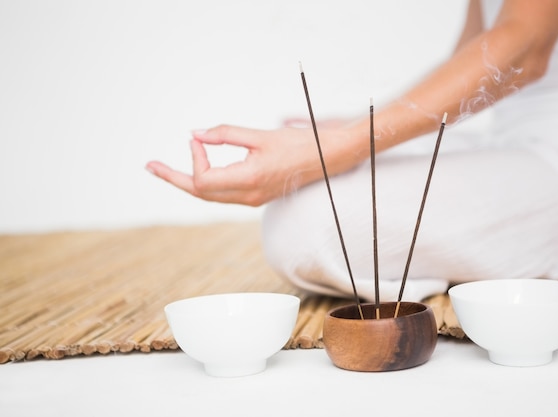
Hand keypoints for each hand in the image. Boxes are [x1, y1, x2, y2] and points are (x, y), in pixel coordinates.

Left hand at [146, 124, 359, 205]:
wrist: (330, 159)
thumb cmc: (300, 144)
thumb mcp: (260, 136)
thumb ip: (226, 134)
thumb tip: (195, 134)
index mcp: (249, 181)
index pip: (204, 179)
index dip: (194, 158)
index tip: (197, 138)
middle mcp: (248, 196)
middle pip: (199, 193)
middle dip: (174, 178)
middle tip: (150, 166)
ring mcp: (252, 199)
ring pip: (209, 196)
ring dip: (187, 181)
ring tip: (164, 170)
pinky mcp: (256, 195)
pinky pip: (222, 194)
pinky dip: (206, 181)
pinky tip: (200, 167)